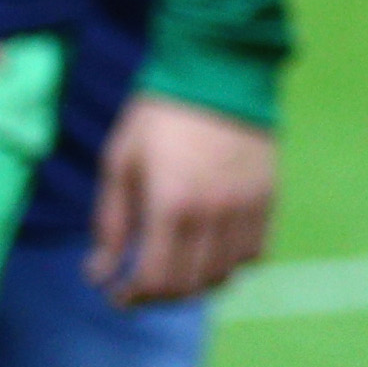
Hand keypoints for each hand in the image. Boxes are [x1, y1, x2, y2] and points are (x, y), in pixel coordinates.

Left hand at [89, 92, 277, 305]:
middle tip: (141, 288)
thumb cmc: (159, 114)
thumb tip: (100, 272)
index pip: (156, 278)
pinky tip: (211, 252)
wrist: (218, 69)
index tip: (116, 295)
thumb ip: (111, 221)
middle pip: (190, 285)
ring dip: (195, 284)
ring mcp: (246, 208)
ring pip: (224, 275)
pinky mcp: (268, 198)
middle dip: (159, 296)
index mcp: (171, 203)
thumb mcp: (119, 161)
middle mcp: (213, 214)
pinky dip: (231, 264)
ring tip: (175, 271)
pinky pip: (255, 253)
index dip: (132, 297)